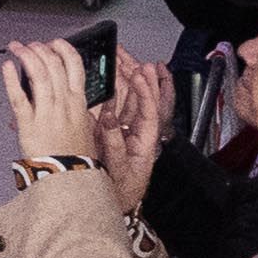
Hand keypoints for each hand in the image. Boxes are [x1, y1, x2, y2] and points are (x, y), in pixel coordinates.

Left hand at [0, 39, 99, 162]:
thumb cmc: (77, 157)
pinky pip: (18, 97)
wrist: (69, 179)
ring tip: (18, 47)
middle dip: (40, 49)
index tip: (56, 42)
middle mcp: (64, 104)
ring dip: (26, 56)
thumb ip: (76, 108)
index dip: (64, 49)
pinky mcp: (29, 125)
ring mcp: (46, 113)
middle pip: (53, 66)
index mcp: (79, 103)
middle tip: (31, 44)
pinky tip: (7, 67)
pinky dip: (12, 80)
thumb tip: (66, 94)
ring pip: (38, 75)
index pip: (75, 66)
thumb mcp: (85, 127)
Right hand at [92, 61, 171, 217]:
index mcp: (146, 140)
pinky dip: (114, 89)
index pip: (150, 109)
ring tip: (119, 57)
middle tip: (126, 54)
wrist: (116, 203)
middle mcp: (138, 131)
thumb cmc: (123, 190)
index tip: (139, 73)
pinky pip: (115, 105)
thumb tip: (108, 118)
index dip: (145, 90)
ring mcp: (125, 129)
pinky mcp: (112, 130)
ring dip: (124, 77)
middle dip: (136, 74)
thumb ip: (114, 144)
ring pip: (128, 98)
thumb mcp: (120, 170)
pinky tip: (110, 76)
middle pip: (140, 97)